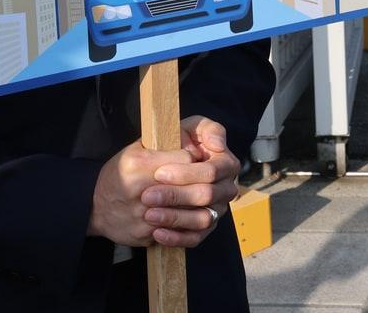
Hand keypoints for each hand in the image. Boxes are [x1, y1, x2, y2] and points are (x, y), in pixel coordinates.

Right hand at [89, 142, 193, 246]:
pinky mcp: (145, 235)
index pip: (185, 160)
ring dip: (191, 205)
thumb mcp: (133, 151)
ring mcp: (143, 216)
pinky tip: (178, 214)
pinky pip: (175, 229)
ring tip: (190, 198)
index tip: (191, 162)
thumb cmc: (118, 175)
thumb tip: (188, 138)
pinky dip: (180, 222)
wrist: (94, 208)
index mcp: (138, 165)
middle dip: (195, 183)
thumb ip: (159, 143)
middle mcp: (141, 191)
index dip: (192, 160)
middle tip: (197, 180)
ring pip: (186, 211)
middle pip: (188, 186)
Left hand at [140, 116, 241, 247]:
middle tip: (147, 196)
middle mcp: (225, 188)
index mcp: (224, 163)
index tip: (160, 173)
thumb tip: (218, 145)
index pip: (214, 170)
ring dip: (175, 217)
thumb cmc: (164, 150)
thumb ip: (203, 128)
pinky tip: (157, 233)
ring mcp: (216, 210)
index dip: (188, 173)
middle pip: (207, 195)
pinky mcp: (203, 230)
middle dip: (176, 196)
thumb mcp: (181, 130)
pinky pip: (195, 239)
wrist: (142, 179)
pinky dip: (176, 237)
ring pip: (203, 219)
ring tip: (149, 215)